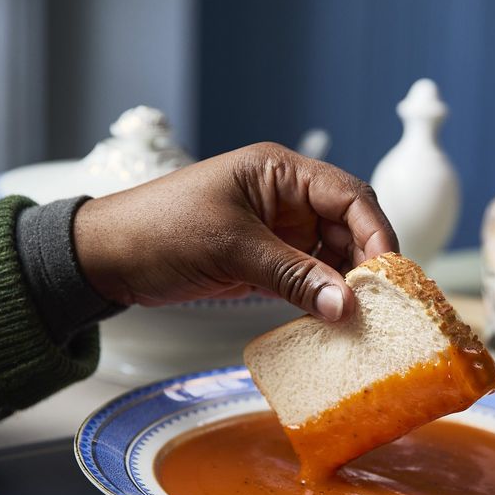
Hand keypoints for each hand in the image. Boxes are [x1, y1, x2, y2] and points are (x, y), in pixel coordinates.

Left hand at [73, 142, 397, 320]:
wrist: (107, 256)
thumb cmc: (160, 230)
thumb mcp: (232, 249)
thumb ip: (294, 276)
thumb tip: (348, 305)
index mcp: (280, 172)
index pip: (349, 195)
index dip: (376, 232)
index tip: (387, 275)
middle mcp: (286, 197)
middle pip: (349, 226)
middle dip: (366, 263)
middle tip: (379, 305)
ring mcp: (278, 230)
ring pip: (333, 256)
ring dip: (347, 286)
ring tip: (360, 320)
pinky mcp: (267, 261)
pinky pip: (309, 278)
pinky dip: (322, 299)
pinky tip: (333, 322)